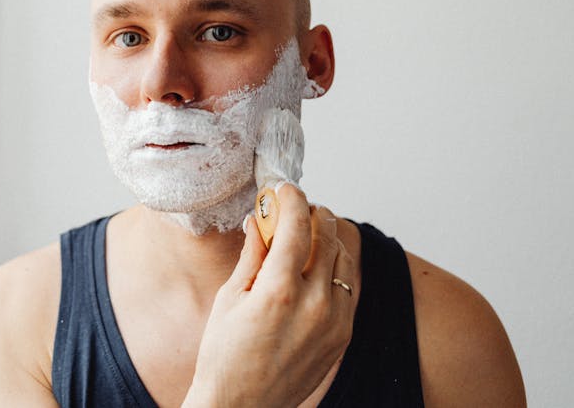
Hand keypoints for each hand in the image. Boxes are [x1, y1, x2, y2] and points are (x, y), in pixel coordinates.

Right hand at [183, 184, 357, 407]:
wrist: (241, 407)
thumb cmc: (225, 355)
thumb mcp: (229, 298)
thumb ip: (252, 254)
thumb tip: (260, 219)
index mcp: (279, 291)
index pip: (298, 226)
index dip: (292, 199)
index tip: (285, 188)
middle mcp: (315, 304)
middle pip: (328, 236)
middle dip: (313, 213)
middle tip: (296, 208)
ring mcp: (334, 321)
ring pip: (344, 259)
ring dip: (328, 239)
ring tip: (307, 235)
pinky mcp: (343, 336)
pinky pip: (348, 287)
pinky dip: (335, 268)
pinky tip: (317, 267)